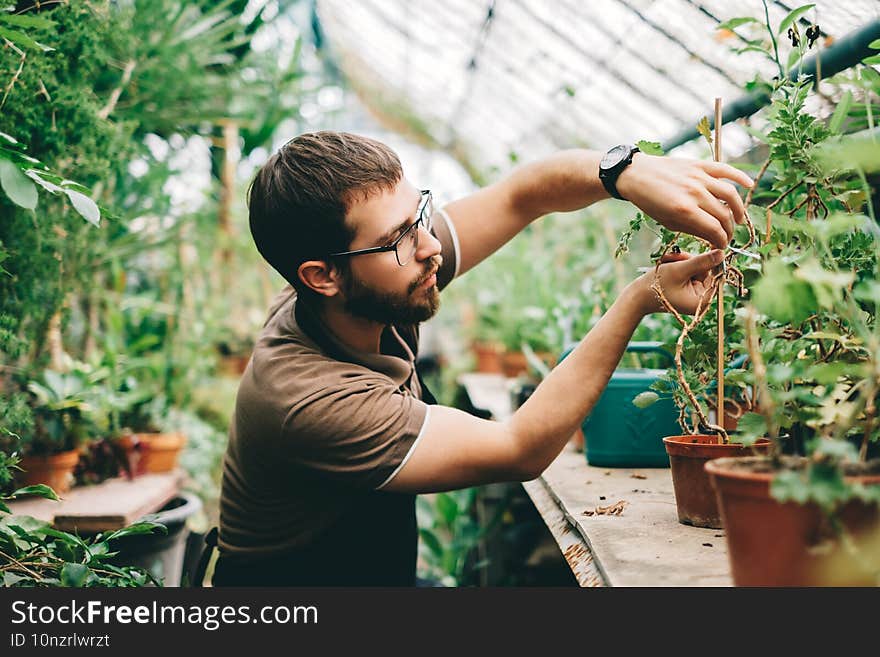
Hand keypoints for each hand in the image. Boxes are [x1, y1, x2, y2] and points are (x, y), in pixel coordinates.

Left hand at [616, 153, 753, 248]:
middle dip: (728, 230)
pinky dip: (740, 177)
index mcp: (684, 211)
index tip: (722, 246)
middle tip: (727, 236)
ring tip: (738, 219)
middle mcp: (695, 193)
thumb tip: (713, 238)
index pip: (714, 230)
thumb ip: (692, 229)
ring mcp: (699, 177)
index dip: (722, 241)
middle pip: (723, 215)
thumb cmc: (650, 202)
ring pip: (730, 194)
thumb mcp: (667, 221)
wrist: (636, 175)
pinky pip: (726, 170)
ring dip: (738, 209)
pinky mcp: (700, 165)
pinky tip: (749, 185)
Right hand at [631, 249, 723, 315]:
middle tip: (675, 257)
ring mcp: (692, 293)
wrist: (636, 296)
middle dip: (690, 261)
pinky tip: (668, 264)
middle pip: (706, 270)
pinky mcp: (685, 288)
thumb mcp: (680, 270)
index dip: (710, 260)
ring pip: (696, 268)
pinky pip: (689, 271)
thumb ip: (702, 261)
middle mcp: (700, 298)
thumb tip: (722, 253)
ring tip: (667, 260)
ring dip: (682, 261)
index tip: (705, 247)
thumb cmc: (657, 285)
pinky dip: (679, 265)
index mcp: (703, 300)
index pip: (717, 276)